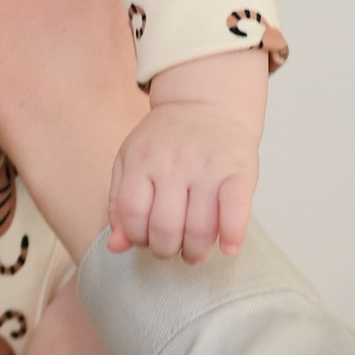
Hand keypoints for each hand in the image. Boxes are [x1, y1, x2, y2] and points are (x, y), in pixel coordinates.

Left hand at [106, 98, 256, 261]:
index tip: (146, 239)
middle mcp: (173, 163)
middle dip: (165, 249)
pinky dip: (233, 234)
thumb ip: (118, 204)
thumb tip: (116, 247)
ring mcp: (207, 167)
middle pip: (165, 227)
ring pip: (198, 228)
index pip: (132, 214)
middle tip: (172, 247)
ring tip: (194, 252)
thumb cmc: (166, 140)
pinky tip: (229, 247)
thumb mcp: (130, 161)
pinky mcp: (238, 171)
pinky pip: (236, 209)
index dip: (137, 237)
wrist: (208, 102)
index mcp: (142, 160)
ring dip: (195, 252)